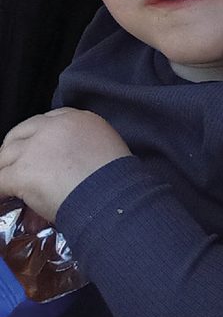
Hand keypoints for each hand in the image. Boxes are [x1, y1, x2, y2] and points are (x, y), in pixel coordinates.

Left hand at [0, 110, 130, 221]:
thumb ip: (83, 145)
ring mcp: (33, 149)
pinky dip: (1, 191)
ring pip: (5, 156)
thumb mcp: (106, 148)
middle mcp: (52, 127)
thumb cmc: (117, 180)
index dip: (37, 136)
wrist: (111, 196)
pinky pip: (0, 180)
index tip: (36, 149)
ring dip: (5, 170)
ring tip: (8, 184)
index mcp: (77, 119)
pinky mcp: (21, 172)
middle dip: (15, 149)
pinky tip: (5, 197)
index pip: (46, 120)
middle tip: (15, 165)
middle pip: (20, 133)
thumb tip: (66, 163)